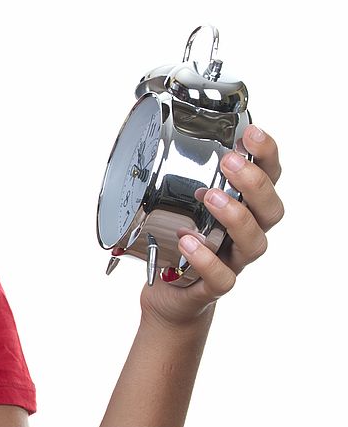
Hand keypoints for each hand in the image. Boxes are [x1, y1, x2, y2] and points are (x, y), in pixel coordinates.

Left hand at [140, 124, 283, 327]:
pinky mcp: (213, 285)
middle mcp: (245, 234)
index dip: (266, 156)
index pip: (268, 178)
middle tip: (229, 162)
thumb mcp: (180, 204)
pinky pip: (222, 277)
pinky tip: (188, 241)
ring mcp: (233, 260)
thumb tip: (155, 136)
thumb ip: (178, 176)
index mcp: (243, 207)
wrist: (171, 292)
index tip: (252, 133)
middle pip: (270, 210)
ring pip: (254, 242)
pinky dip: (206, 259)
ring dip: (234, 216)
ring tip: (209, 197)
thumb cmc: (178, 240)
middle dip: (254, 183)